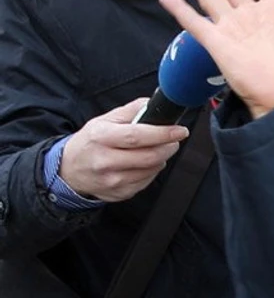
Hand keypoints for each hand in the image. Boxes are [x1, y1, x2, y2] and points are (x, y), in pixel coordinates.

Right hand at [60, 100, 187, 202]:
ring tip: (156, 149)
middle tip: (173, 139)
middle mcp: (106, 160)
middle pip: (149, 156)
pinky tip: (145, 163)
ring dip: (161, 158)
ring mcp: (113, 180)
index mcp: (101, 137)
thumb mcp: (103, 121)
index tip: (179, 130)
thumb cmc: (89, 143)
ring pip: (151, 170)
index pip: (137, 136)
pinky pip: (147, 181)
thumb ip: (130, 111)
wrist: (69, 170)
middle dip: (168, 147)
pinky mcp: (120, 193)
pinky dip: (152, 170)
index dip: (162, 133)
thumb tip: (152, 103)